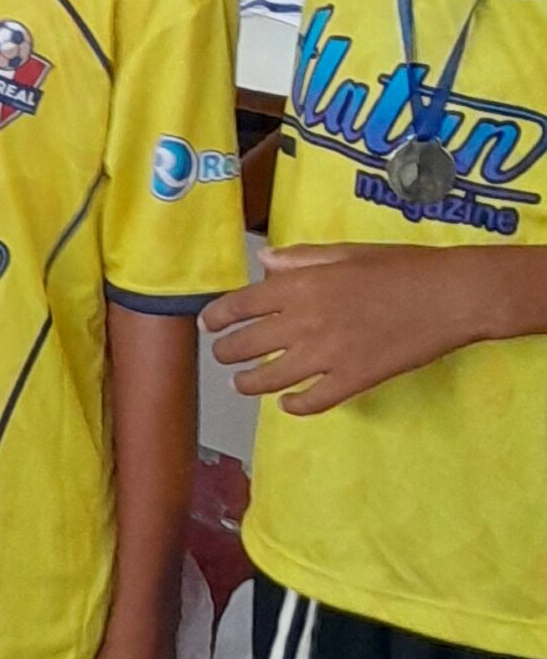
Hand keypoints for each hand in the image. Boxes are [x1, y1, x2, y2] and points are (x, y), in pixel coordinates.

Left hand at [203, 244, 498, 412]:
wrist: (449, 296)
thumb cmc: (399, 267)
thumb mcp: (344, 252)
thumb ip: (300, 259)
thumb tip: (265, 262)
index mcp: (299, 285)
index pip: (240, 305)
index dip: (216, 317)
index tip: (208, 325)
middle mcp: (304, 321)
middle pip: (246, 345)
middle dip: (227, 353)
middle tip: (223, 357)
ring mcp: (327, 354)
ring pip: (270, 378)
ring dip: (249, 383)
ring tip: (243, 384)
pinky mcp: (354, 380)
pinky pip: (313, 401)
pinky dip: (294, 406)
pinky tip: (288, 404)